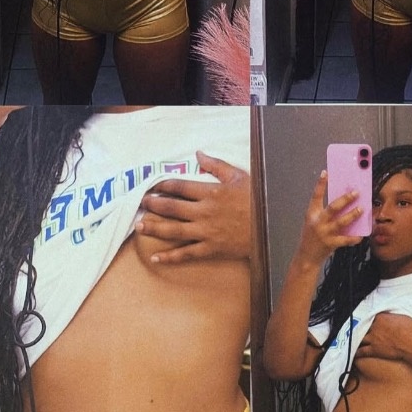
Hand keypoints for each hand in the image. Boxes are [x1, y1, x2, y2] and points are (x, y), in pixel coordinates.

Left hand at [135, 152, 249, 262]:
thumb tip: (198, 154)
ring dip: (154, 228)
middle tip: (141, 204)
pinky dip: (170, 256)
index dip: (163, 186)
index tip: (153, 186)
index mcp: (210, 192)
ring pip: (174, 230)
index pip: (180, 187)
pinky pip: (187, 253)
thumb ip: (216, 165)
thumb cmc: (256, 198)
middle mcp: (204, 212)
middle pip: (172, 208)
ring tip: (139, 226)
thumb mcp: (238, 176)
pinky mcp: (211, 248)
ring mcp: (206, 232)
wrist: (272, 226)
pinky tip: (156, 257)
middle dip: (154, 205)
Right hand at [295, 170, 364, 266]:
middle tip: (356, 193)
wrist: (306, 257)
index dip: (320, 184)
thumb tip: (343, 202)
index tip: (325, 173)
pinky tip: (361, 235)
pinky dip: (354, 237)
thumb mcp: (313, 222)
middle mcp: (318, 222)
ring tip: (361, 210)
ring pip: (341, 222)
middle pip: (333, 207)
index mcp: (311, 214)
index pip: (315, 196)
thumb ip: (324, 213)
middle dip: (345, 199)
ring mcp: (325, 233)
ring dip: (353, 215)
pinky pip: (346, 239)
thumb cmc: (311, 237)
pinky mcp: (331, 243)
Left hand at [355, 312, 411, 360]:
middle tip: (359, 330)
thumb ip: (393, 316)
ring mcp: (373, 338)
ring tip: (355, 340)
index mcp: (381, 317)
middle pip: (363, 326)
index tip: (369, 321)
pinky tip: (355, 353)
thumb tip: (393, 316)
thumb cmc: (411, 330)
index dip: (369, 320)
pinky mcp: (374, 350)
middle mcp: (374, 327)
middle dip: (362, 328)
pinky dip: (357, 352)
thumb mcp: (403, 317)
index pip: (371, 316)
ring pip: (360, 338)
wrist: (411, 344)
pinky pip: (362, 351)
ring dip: (357, 339)